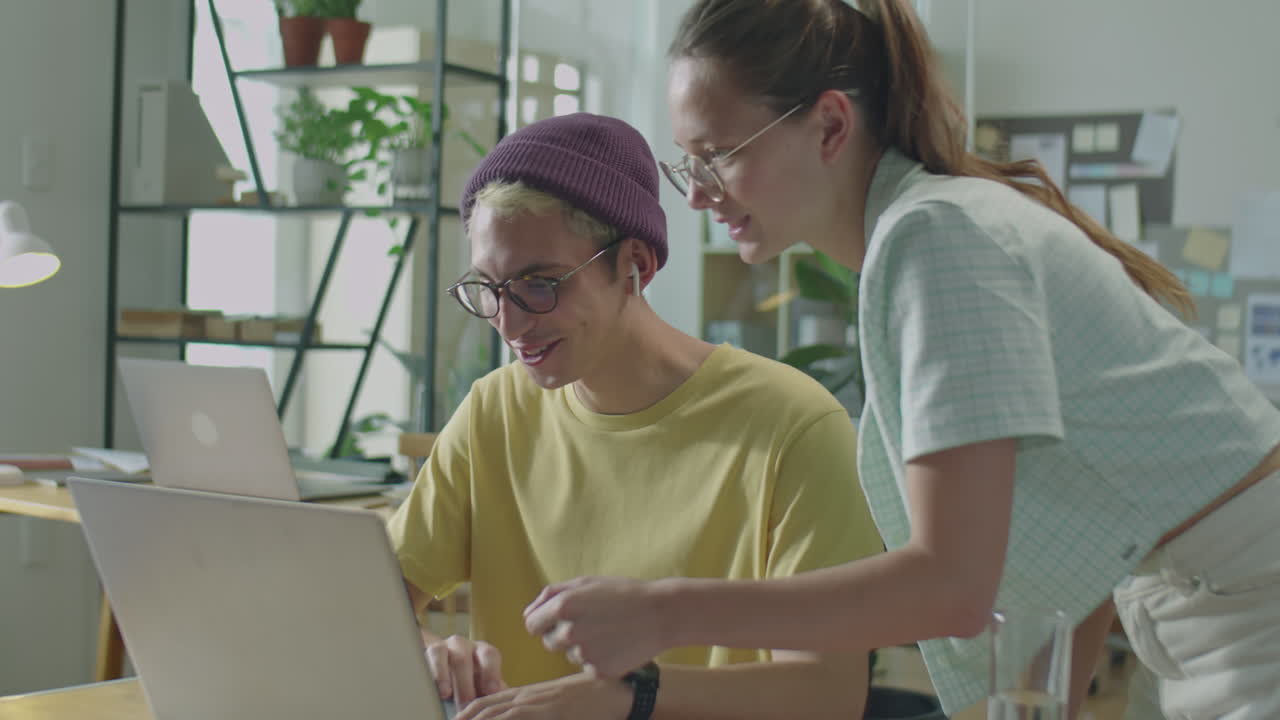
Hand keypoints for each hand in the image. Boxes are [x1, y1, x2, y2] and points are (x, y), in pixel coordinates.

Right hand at [424, 634, 506, 707]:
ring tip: (445, 694)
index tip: (491, 692)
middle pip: (463, 658)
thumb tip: (500, 701)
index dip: (491, 672)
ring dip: (442, 674)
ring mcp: (442, 647)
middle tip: (467, 703)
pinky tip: (430, 688)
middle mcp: (462, 645)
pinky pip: (424, 659)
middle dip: (464, 683)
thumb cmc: (472, 682)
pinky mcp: (425, 654)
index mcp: (482, 652)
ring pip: (440, 652)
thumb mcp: (483, 685)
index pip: (489, 655)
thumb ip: (492, 691)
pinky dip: (428, 673)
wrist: (447, 673)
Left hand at [454, 672, 630, 719]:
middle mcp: (528, 698)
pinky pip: (517, 719)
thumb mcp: (557, 701)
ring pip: (495, 716)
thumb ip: (536, 707)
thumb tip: (517, 714)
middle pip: (483, 709)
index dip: (465, 714)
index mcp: (528, 694)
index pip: (486, 703)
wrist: (618, 693)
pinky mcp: (550, 714)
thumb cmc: (592, 698)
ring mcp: (538, 706)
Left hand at [523, 576, 668, 678]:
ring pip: (569, 654)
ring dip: (582, 645)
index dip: (544, 621)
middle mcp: (568, 632)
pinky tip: (615, 644)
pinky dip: (598, 658)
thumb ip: (551, 594)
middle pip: (549, 642)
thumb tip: (528, 613)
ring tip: (607, 631)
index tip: (560, 618)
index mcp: (562, 607)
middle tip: (591, 622)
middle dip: (563, 633)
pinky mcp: (598, 671)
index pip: (531, 624)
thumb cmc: (622, 594)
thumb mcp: (585, 582)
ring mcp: (584, 654)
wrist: (661, 614)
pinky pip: (587, 667)